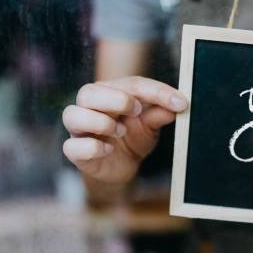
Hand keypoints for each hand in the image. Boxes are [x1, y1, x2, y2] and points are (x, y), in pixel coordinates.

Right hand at [62, 76, 187, 183]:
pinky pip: (72, 146)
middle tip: (137, 110)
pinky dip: (93, 147)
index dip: (156, 91)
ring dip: (101, 123)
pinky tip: (109, 150)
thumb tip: (177, 105)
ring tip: (121, 131)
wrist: (122, 168)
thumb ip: (159, 114)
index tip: (181, 103)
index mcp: (109, 93)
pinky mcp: (75, 152)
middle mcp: (89, 106)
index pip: (130, 84)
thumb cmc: (133, 138)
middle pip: (88, 92)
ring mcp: (79, 129)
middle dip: (116, 100)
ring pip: (72, 115)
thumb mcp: (150, 126)